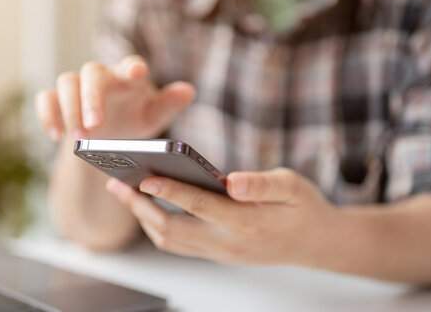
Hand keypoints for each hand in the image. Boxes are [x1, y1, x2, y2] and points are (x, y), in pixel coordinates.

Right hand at [35, 55, 195, 140]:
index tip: (136, 72)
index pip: (131, 65)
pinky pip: (46, 98)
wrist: (109, 134)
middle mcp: (102, 76)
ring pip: (66, 82)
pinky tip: (55, 135)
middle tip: (94, 125)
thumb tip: (189, 90)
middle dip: (91, 98)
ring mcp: (78, 86)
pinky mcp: (58, 99)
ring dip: (69, 110)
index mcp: (129, 77)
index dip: (133, 67)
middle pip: (92, 72)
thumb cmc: (136, 118)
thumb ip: (170, 104)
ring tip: (79, 139)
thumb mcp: (155, 116)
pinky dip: (47, 114)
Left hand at [105, 168, 339, 265]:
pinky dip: (157, 227)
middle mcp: (227, 242)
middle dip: (139, 207)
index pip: (197, 205)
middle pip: (171, 229)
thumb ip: (262, 183)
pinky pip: (178, 245)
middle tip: (116, 183)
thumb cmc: (303, 208)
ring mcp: (220, 252)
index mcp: (246, 221)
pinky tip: (149, 207)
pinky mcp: (216, 254)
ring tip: (125, 191)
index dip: (168, 190)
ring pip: (169, 240)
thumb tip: (231, 181)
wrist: (315, 243)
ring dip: (143, 218)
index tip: (142, 176)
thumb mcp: (292, 186)